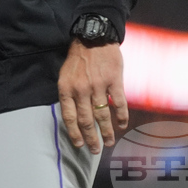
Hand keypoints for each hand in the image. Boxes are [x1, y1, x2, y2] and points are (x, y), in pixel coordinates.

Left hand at [57, 39, 128, 154]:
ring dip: (107, 132)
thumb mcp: (65, 75)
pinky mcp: (114, 82)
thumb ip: (68, 94)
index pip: (69, 117)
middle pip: (86, 121)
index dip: (74, 133)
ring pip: (102, 116)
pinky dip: (121, 117)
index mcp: (67, 88)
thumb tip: (72, 116)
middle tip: (96, 149)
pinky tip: (122, 125)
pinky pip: (118, 104)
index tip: (79, 144)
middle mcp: (81, 90)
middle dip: (91, 138)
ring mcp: (98, 86)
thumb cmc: (78, 58)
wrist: (93, 37)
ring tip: (109, 142)